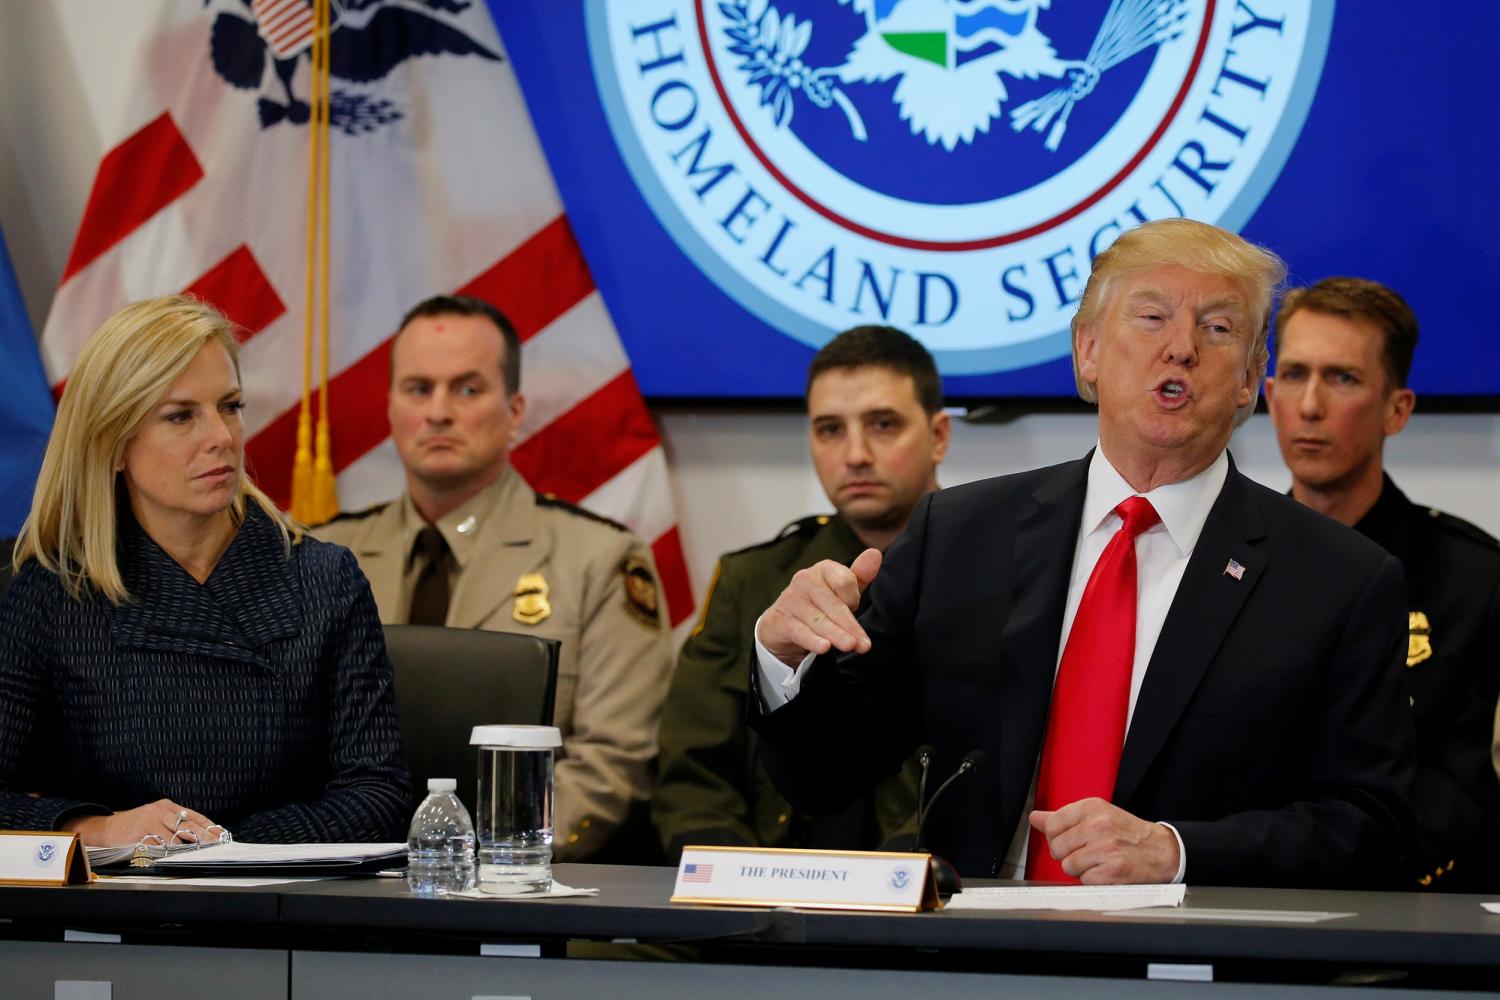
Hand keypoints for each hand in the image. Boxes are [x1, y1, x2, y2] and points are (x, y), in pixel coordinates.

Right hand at [61, 799, 218, 847]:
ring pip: (176, 838)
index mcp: (167, 806)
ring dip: (189, 849)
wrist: (104, 828)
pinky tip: (179, 859)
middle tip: (218, 846)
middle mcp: (160, 811)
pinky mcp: (140, 835)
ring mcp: (150, 822)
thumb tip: (199, 837)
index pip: (194, 816)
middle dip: (206, 837)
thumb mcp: (155, 818)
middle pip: (189, 826)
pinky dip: (170, 854)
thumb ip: (173, 824)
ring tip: (203, 855)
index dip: (210, 827)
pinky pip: (159, 847)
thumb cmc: (133, 825)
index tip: (222, 836)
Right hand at [756, 549, 881, 666]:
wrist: (783, 622)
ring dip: (836, 635)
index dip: (853, 598)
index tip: (854, 610)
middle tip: (864, 644)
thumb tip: (875, 554)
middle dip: (850, 625)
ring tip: (850, 646)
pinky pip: (800, 632)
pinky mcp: (780, 620)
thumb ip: (860, 575)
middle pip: (833, 604)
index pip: (844, 581)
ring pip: (819, 621)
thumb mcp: (841, 590)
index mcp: (823, 569)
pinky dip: (812, 641)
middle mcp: (804, 580)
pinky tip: (824, 648)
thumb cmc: (819, 603)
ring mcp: (791, 600)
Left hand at [1028, 798, 1179, 883]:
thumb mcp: (1096, 815)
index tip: (1069, 839)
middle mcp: (1098, 825)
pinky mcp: (1112, 871)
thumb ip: (1062, 818)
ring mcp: (1105, 848)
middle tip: (1086, 852)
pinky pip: (1084, 880)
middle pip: (1057, 847)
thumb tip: (1035, 818)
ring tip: (1097, 861)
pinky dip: (1092, 880)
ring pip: (1068, 866)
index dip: (1056, 837)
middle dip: (1067, 854)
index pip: (1052, 824)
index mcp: (1092, 807)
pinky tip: (1106, 871)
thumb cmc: (1126, 833)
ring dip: (1080, 869)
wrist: (1161, 851)